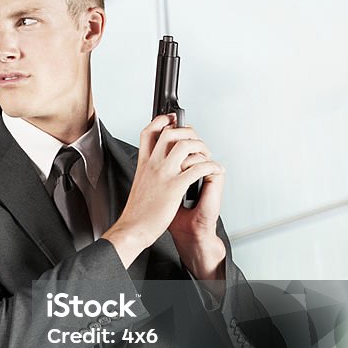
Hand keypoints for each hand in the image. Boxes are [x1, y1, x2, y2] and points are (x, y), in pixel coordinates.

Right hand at [102, 114, 223, 267]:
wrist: (133, 228)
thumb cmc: (137, 211)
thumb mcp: (139, 184)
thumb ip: (148, 171)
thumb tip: (155, 165)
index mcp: (143, 163)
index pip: (149, 132)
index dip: (161, 121)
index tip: (171, 119)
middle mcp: (153, 165)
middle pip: (170, 133)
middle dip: (188, 132)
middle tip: (196, 141)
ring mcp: (164, 174)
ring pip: (186, 146)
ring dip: (202, 148)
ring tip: (207, 156)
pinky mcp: (175, 187)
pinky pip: (198, 168)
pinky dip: (211, 166)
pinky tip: (214, 170)